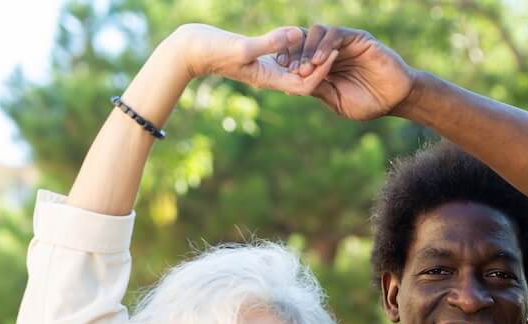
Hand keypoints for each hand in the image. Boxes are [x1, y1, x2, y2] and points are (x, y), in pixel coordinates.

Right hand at [172, 24, 338, 94]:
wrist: (189, 51)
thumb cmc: (211, 50)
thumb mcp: (243, 46)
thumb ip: (270, 42)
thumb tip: (297, 35)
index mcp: (269, 79)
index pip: (305, 84)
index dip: (322, 71)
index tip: (333, 53)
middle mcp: (270, 76)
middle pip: (305, 78)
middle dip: (322, 65)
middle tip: (337, 46)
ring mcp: (264, 67)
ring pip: (295, 67)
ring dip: (310, 57)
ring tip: (325, 41)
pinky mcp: (258, 57)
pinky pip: (283, 56)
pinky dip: (295, 48)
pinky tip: (303, 35)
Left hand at [278, 25, 415, 119]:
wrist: (395, 99)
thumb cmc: (368, 104)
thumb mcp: (336, 101)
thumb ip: (317, 90)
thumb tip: (290, 87)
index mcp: (324, 64)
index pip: (299, 54)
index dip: (288, 58)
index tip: (281, 70)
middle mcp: (331, 50)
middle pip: (303, 40)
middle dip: (294, 52)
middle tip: (289, 67)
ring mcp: (343, 42)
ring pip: (316, 32)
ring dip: (307, 49)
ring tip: (305, 67)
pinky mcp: (356, 38)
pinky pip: (335, 33)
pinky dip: (324, 44)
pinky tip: (320, 60)